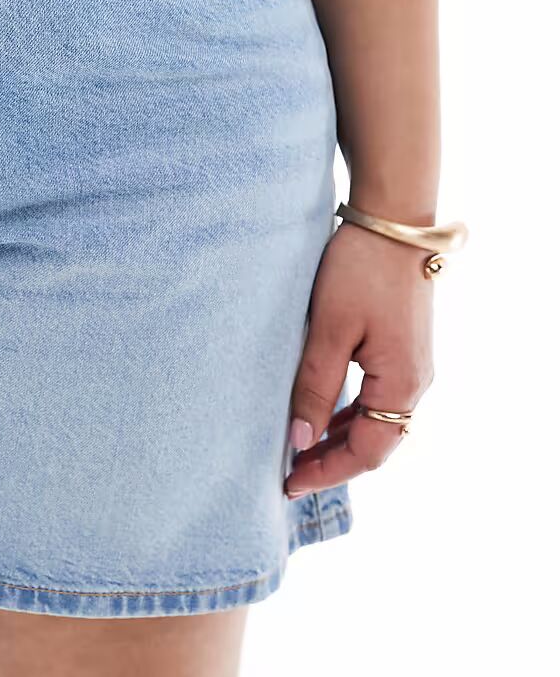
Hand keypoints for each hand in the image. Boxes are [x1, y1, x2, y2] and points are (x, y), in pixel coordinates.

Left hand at [283, 219, 434, 498]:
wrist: (393, 220)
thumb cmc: (360, 270)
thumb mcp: (329, 330)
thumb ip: (315, 387)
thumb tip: (300, 441)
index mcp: (402, 384)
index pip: (366, 452)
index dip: (327, 472)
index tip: (288, 484)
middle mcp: (415, 381)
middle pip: (376, 443)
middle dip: (333, 461)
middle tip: (289, 472)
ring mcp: (413, 364)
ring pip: (377, 421)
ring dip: (341, 438)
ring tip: (301, 448)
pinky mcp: (403, 346)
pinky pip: (378, 396)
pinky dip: (351, 413)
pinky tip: (324, 411)